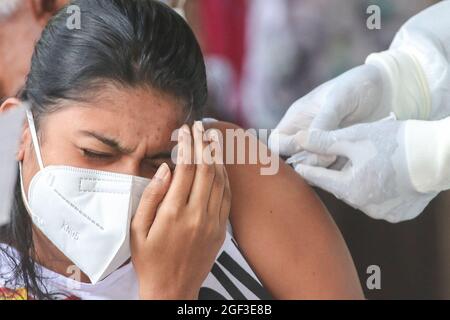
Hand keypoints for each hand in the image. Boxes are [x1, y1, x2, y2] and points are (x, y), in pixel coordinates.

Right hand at [131, 121, 231, 298]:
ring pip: (220, 180)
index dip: (188, 144)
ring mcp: (213, 222)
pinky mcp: (221, 230)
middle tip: (200, 127)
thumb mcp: (137, 230)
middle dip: (204, 143)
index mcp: (173, 213)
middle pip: (207, 169)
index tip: (185, 130)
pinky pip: (227, 197)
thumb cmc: (150, 261)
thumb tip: (165, 168)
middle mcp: (197, 215)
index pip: (186, 168)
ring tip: (212, 139)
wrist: (172, 290)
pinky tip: (220, 166)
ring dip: (217, 157)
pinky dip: (225, 177)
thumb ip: (151, 196)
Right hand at [269, 64, 389, 166]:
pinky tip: (353, 160)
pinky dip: (340, 169)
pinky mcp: (340, 153)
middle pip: (294, 158)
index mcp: (297, 118)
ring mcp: (323, 145)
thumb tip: (308, 145)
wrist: (387, 89)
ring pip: (313, 166)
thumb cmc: (357, 86)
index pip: (277, 142)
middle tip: (329, 155)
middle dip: (309, 162)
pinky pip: (333, 168)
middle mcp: (306, 134)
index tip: (308, 146)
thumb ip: (323, 123)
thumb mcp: (338, 100)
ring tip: (343, 155)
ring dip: (325, 167)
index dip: (287, 148)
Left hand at [293, 117, 437, 222]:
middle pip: (340, 187)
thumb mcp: (356, 137)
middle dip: (334, 174)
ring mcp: (384, 213)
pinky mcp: (400, 214)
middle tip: (327, 163)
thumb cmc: (395, 142)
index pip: (320, 179)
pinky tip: (381, 177)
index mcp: (351, 189)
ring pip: (359, 194)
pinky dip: (376, 190)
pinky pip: (380, 202)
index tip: (296, 165)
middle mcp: (365, 206)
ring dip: (356, 181)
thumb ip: (325, 140)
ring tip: (360, 166)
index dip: (307, 169)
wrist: (439, 156)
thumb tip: (298, 139)